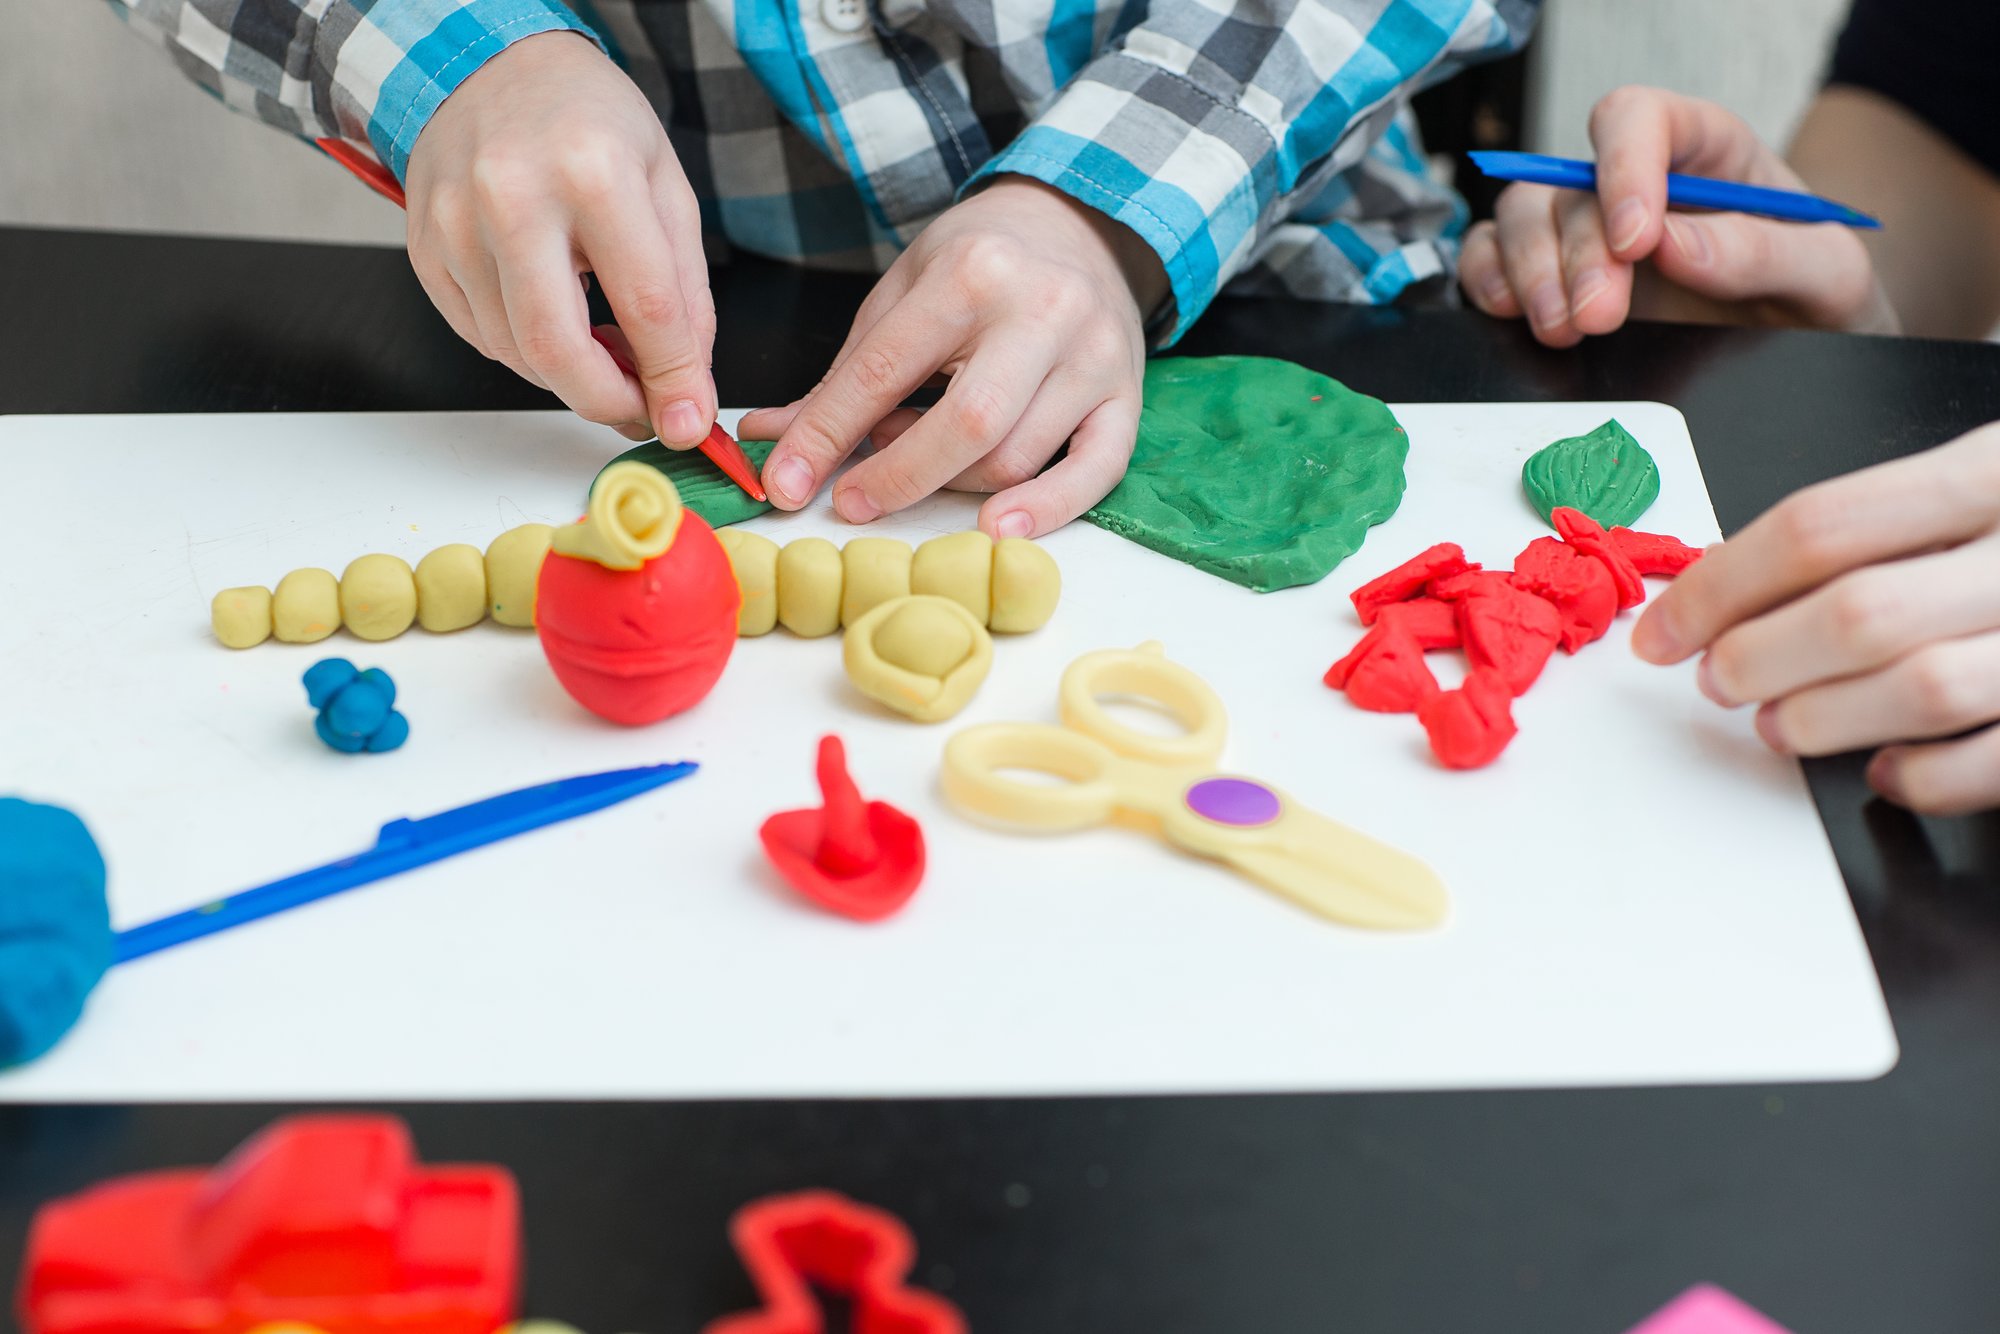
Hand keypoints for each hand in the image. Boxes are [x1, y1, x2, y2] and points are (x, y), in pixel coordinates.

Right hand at [403, 31, 715, 445]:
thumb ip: (684, 293)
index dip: (673, 380)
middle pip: (558, 351)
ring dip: (570, 375)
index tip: (689, 422)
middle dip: (608, 403)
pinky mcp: (424, 249)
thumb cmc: (586, 120)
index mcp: (592, 171)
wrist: (491, 65)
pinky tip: (553, 313)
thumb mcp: (665, 186)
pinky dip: (525, 350)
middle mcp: (512, 196)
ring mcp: (455, 224)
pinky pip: (480, 337)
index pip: (646, 307)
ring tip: (603, 345)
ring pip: (516, 354)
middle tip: (640, 410)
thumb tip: (685, 387)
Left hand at [739, 177, 1162, 537]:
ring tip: (921, 462)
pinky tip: (1001, 527)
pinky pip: (1096, 472)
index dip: (827, 435)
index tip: (786, 483)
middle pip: (966, 426)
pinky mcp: (1128, 396)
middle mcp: (1043, 311)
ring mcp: (1094, 357)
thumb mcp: (903, 293)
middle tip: (851, 502)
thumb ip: (845, 374)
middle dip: (896, 477)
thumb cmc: (979, 263)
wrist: (1079, 224)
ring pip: (1016, 458)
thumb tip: (769, 442)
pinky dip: (1049, 509)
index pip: (886, 371)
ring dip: (953, 484)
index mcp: (973, 271)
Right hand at [1459, 87, 1894, 346]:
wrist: (1806, 348)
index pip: (1639, 119)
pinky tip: (1513, 313)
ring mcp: (1587, 230)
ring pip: (1520, 217)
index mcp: (1704, 151)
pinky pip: (1491, 259)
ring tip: (1563, 328)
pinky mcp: (1554, 277)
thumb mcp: (1827, 273)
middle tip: (1600, 316)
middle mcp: (1634, 183)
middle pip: (1569, 184)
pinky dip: (1487, 282)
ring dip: (1529, 274)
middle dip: (1578, 255)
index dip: (1623, 165)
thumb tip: (1675, 246)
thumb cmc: (1816, 297)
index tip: (1636, 240)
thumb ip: (1760, 253)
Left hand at [1634, 422, 1999, 814]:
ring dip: (1823, 719)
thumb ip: (1882, 522)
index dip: (1719, 586)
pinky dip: (1927, 777)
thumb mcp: (1982, 474)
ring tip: (1776, 726)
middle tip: (1714, 679)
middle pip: (1859, 611)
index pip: (1821, 525)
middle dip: (1759, 657)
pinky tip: (1884, 771)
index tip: (1662, 630)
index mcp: (1995, 467)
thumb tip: (1729, 588)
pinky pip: (1997, 758)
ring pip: (1924, 689)